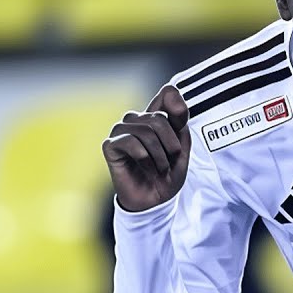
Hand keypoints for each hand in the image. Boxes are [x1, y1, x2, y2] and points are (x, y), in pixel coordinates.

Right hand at [102, 85, 190, 212]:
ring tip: (159, 169)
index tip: (182, 127)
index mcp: (156, 116)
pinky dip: (144, 158)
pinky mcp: (110, 145)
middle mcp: (137, 119)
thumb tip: (170, 91)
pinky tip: (145, 168)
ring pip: (145, 130)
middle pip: (159, 118)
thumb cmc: (167, 174)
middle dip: (170, 145)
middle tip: (169, 163)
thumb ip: (179, 121)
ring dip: (158, 155)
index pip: (168, 93)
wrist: (154, 201)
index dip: (178, 108)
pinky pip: (130, 142)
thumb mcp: (182, 148)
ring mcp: (121, 131)